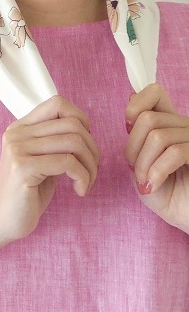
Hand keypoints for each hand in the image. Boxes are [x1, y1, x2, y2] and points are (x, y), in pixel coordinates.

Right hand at [0, 96, 99, 242]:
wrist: (4, 221)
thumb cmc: (28, 193)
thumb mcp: (44, 160)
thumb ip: (57, 141)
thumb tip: (86, 128)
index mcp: (20, 127)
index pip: (58, 103)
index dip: (80, 120)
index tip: (83, 147)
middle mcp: (16, 133)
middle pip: (72, 124)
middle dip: (92, 149)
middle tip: (90, 172)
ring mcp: (17, 149)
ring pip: (74, 142)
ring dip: (90, 166)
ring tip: (86, 183)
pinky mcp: (22, 167)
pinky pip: (68, 162)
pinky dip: (83, 177)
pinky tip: (79, 191)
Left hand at [124, 83, 188, 232]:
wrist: (187, 218)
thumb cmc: (166, 195)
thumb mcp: (142, 164)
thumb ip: (137, 137)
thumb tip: (131, 97)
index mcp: (171, 124)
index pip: (154, 92)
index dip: (135, 107)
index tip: (129, 130)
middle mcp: (187, 126)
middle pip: (147, 118)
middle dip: (133, 149)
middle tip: (138, 173)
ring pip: (157, 136)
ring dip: (143, 165)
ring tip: (147, 184)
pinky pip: (175, 153)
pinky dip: (156, 172)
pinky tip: (152, 187)